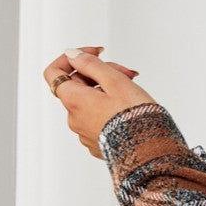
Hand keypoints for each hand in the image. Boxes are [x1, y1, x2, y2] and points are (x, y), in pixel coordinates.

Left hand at [43, 46, 157, 158]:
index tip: (95, 54)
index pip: (54, 72)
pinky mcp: (98, 144)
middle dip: (101, 74)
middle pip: (79, 85)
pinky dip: (110, 110)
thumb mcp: (114, 81)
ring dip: (108, 92)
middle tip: (129, 74)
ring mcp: (84, 133)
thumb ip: (90, 64)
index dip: (72, 58)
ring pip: (90, 102)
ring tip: (134, 93)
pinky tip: (129, 111)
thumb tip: (72, 55)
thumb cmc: (135, 117)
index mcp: (74, 100)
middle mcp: (74, 118)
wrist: (150, 152)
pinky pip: (98, 120)